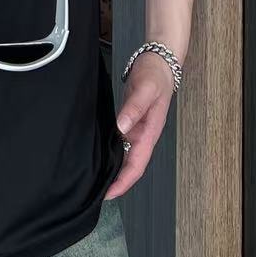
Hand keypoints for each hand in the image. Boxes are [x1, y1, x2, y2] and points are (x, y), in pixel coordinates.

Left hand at [104, 52, 176, 198]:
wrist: (159, 63)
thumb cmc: (155, 76)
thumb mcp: (145, 90)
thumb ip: (134, 108)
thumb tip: (121, 127)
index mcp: (149, 133)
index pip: (136, 165)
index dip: (124, 182)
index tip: (110, 194)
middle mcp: (143, 135)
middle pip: (130, 166)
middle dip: (117, 181)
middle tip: (97, 192)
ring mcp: (137, 129)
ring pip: (125, 156)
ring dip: (114, 168)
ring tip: (96, 179)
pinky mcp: (130, 121)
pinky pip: (121, 142)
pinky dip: (112, 151)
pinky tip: (100, 153)